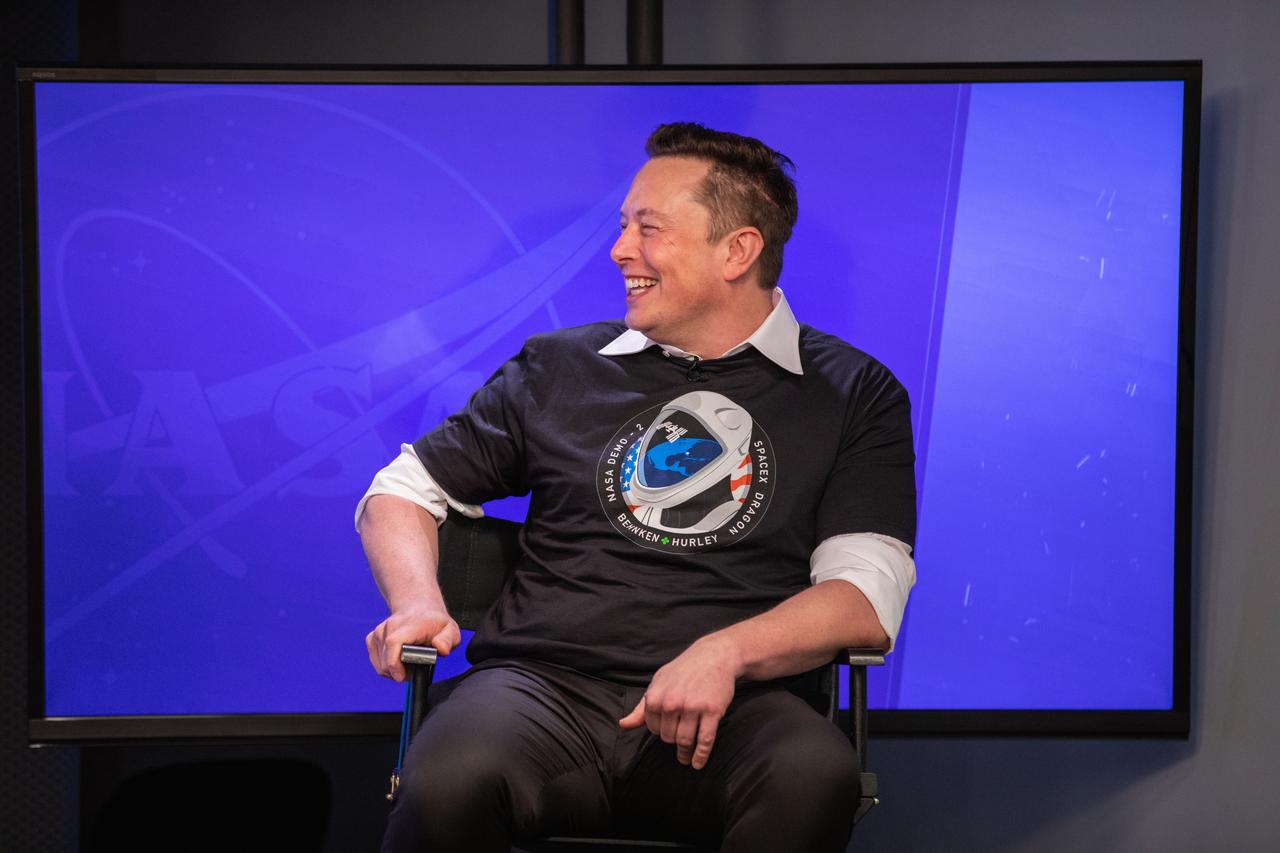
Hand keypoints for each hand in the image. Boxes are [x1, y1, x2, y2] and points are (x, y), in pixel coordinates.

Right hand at [365, 607, 459, 681]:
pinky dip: (385, 666)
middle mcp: (391, 626)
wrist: (418, 608)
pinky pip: (375, 660)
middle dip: (398, 672)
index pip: (394, 642)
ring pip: (380, 663)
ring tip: (407, 664)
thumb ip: (447, 640)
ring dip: (392, 671)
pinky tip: (397, 661)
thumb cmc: (434, 622)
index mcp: (411, 625)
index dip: (395, 664)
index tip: (405, 676)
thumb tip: (441, 649)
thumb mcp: (450, 630)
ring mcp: (380, 631)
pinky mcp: (372, 637)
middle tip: (412, 671)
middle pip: (386, 659)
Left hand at [618, 635, 739, 769]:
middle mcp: (672, 703)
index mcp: (655, 697)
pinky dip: (701, 756)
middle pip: (668, 737)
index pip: (653, 728)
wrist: (714, 656)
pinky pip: (705, 741)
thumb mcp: (658, 683)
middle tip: (679, 738)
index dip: (660, 730)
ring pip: (685, 741)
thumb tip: (623, 725)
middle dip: (673, 740)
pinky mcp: (712, 712)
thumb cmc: (684, 670)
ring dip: (685, 753)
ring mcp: (693, 708)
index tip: (668, 727)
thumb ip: (641, 707)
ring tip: (685, 758)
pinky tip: (697, 763)